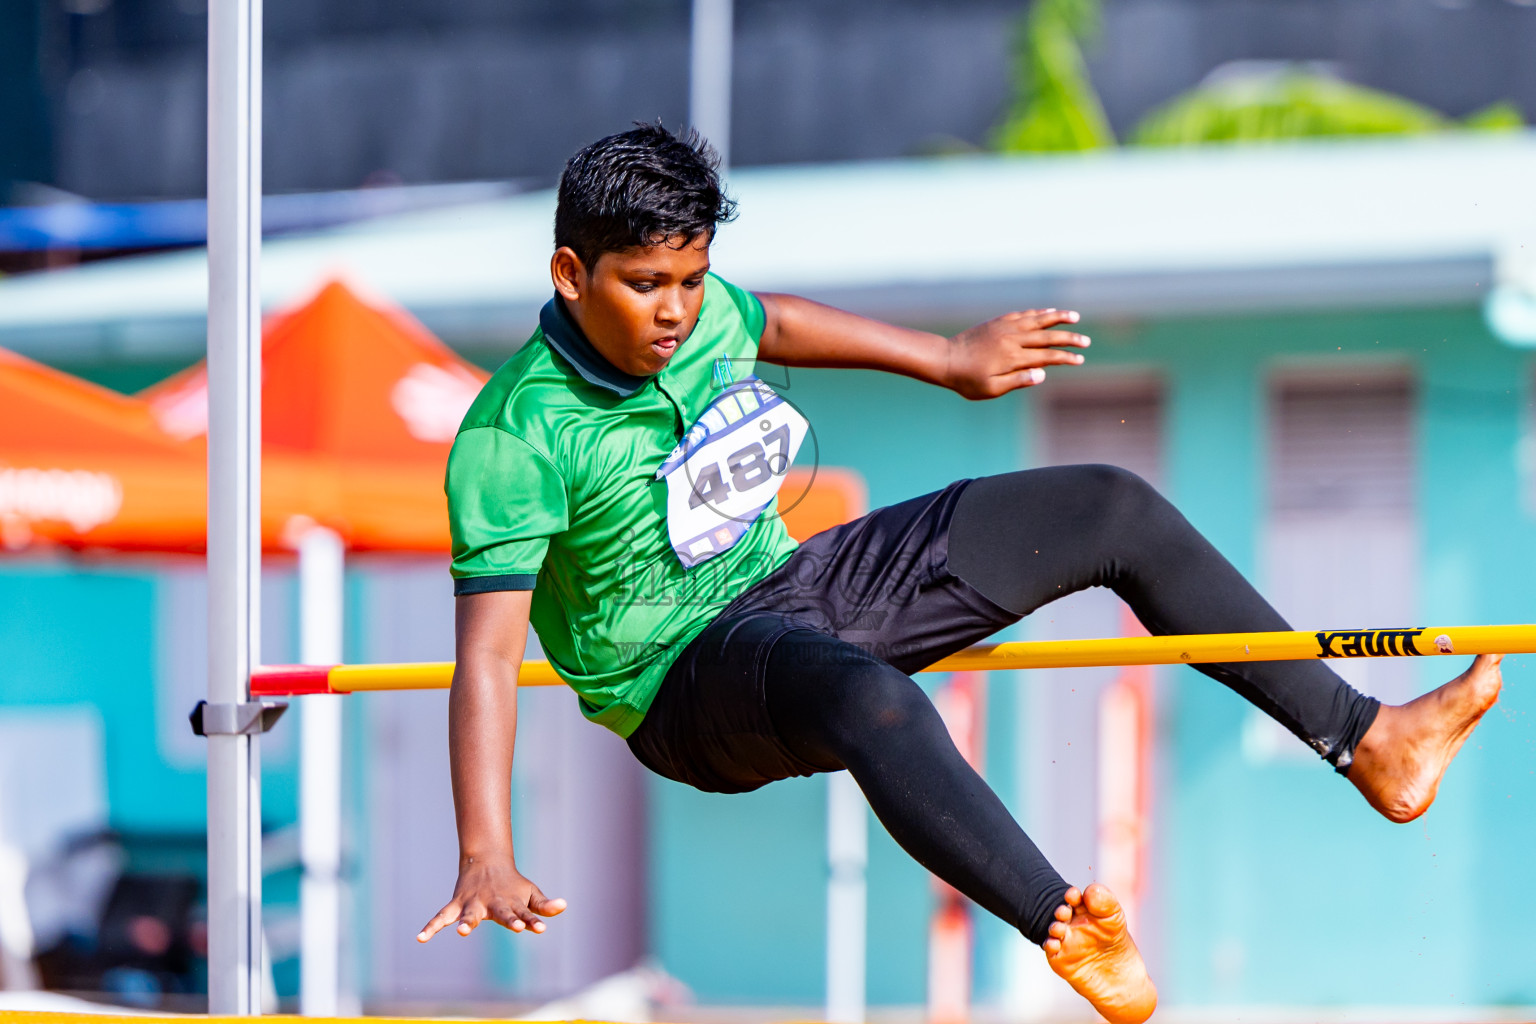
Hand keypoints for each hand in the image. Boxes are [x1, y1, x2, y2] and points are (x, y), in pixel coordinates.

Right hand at [416, 855, 565, 940]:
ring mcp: (473, 904)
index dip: (533, 920)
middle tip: (515, 927)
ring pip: (469, 914)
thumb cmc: (512, 884)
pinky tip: (420, 938)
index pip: (525, 913)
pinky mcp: (457, 905)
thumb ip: (544, 906)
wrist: (486, 861)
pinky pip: (441, 917)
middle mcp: (492, 904)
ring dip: (465, 922)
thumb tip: (564, 906)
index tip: (541, 928)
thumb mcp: (530, 893)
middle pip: (501, 913)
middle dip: (508, 920)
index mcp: (512, 903)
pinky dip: (430, 927)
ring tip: (461, 931)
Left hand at [943, 309, 1088, 399]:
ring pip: (1037, 319)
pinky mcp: (997, 322)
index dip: (1065, 358)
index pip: (1047, 357)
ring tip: (1074, 316)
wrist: (945, 359)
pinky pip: (1022, 314)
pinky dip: (1037, 313)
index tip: (1080, 360)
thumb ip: (1018, 381)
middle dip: (1069, 339)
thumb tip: (1043, 375)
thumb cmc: (967, 380)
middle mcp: (1012, 339)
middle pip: (1047, 336)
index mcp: (1013, 357)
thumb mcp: (991, 389)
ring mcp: (1005, 328)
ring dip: (1057, 317)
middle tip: (1086, 341)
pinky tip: (1047, 312)